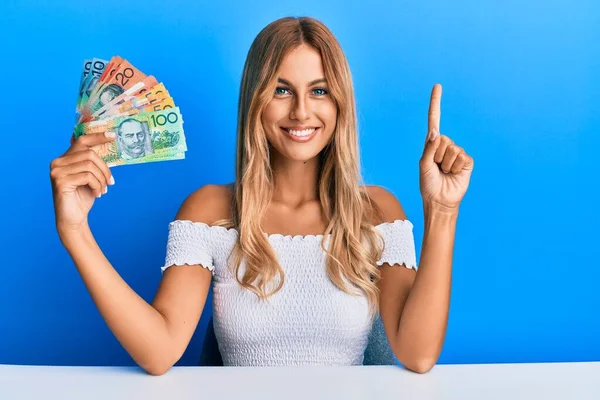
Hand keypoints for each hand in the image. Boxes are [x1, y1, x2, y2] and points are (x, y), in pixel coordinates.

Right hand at [50, 132, 115, 233]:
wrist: (73, 218)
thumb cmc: (82, 196)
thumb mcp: (91, 176)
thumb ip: (93, 163)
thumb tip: (107, 145)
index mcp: (65, 158)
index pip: (82, 141)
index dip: (98, 136)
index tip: (113, 135)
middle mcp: (58, 162)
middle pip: (89, 154)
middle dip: (105, 168)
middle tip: (111, 182)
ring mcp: (57, 171)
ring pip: (90, 165)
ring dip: (102, 178)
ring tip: (103, 189)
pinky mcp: (60, 181)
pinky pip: (87, 176)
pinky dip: (97, 185)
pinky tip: (98, 194)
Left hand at [419, 84, 473, 210]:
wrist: (440, 200)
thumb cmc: (428, 184)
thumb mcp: (424, 165)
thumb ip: (429, 148)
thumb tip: (436, 132)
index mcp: (432, 144)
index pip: (435, 120)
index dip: (436, 103)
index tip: (437, 86)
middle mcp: (445, 145)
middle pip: (442, 139)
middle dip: (437, 156)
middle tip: (437, 168)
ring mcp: (457, 153)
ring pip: (452, 149)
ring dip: (446, 164)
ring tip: (444, 173)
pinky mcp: (467, 161)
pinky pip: (461, 157)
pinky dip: (455, 168)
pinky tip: (453, 175)